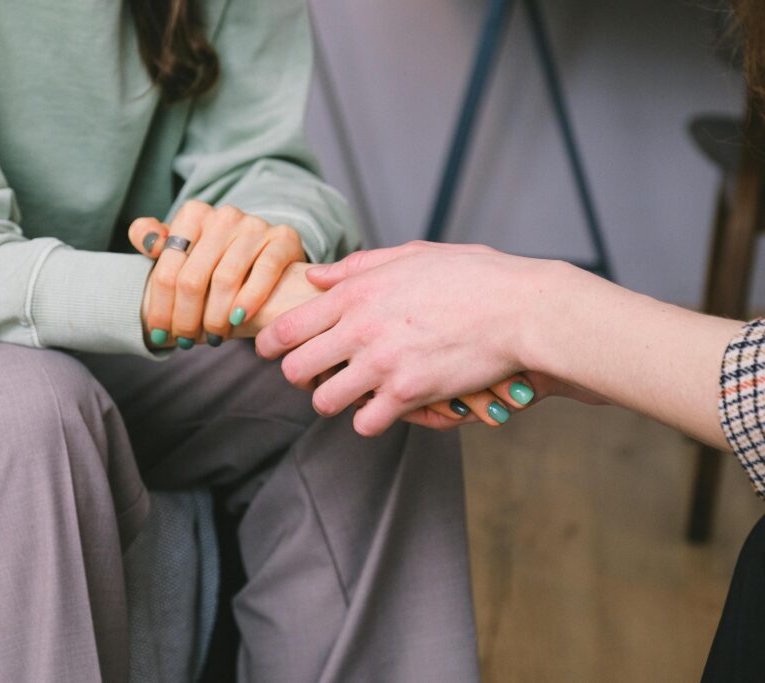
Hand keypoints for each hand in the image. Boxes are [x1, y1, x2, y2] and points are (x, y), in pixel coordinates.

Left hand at [130, 200, 304, 346]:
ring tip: (213, 337)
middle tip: (186, 342)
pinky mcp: (283, 238)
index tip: (159, 334)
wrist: (265, 252)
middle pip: (193, 279)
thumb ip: (152, 238)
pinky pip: (264, 271)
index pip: (167, 270)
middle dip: (186, 319)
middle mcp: (223, 216)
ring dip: (215, 318)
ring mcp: (255, 226)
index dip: (160, 308)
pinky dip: (249, 300)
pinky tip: (238, 320)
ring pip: (225, 280)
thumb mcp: (181, 246)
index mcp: (193, 214)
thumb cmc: (214, 258)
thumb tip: (148, 242)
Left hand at [255, 240, 592, 435]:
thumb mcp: (412, 255)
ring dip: (333, 401)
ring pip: (324, 401)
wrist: (521, 309)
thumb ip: (358, 266)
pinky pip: (365, 422)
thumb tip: (315, 275)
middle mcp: (360, 328)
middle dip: (299, 376)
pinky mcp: (408, 394)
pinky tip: (383, 408)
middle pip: (295, 369)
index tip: (270, 351)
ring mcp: (382, 363)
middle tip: (314, 376)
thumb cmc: (473, 277)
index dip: (269, 344)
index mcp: (357, 293)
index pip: (288, 326)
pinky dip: (370, 420)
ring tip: (350, 394)